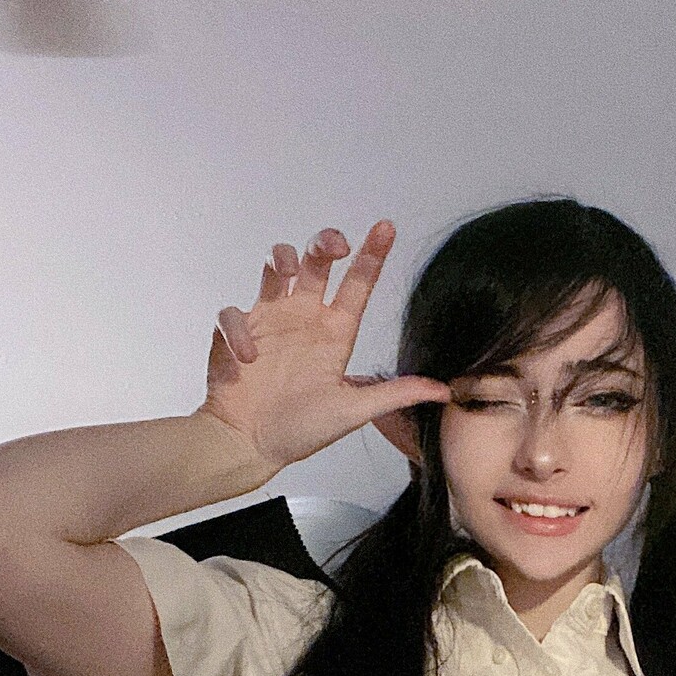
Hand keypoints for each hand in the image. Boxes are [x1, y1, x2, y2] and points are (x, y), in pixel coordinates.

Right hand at [198, 220, 451, 471]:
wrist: (251, 448)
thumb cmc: (301, 431)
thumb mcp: (354, 411)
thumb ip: (394, 395)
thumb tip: (443, 392)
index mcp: (334, 332)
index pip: (357, 284)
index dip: (371, 255)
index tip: (386, 228)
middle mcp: (304, 319)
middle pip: (315, 262)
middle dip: (324, 243)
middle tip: (334, 246)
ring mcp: (269, 323)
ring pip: (275, 268)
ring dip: (280, 259)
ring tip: (286, 273)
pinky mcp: (235, 335)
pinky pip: (232, 314)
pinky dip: (239, 329)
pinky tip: (249, 358)